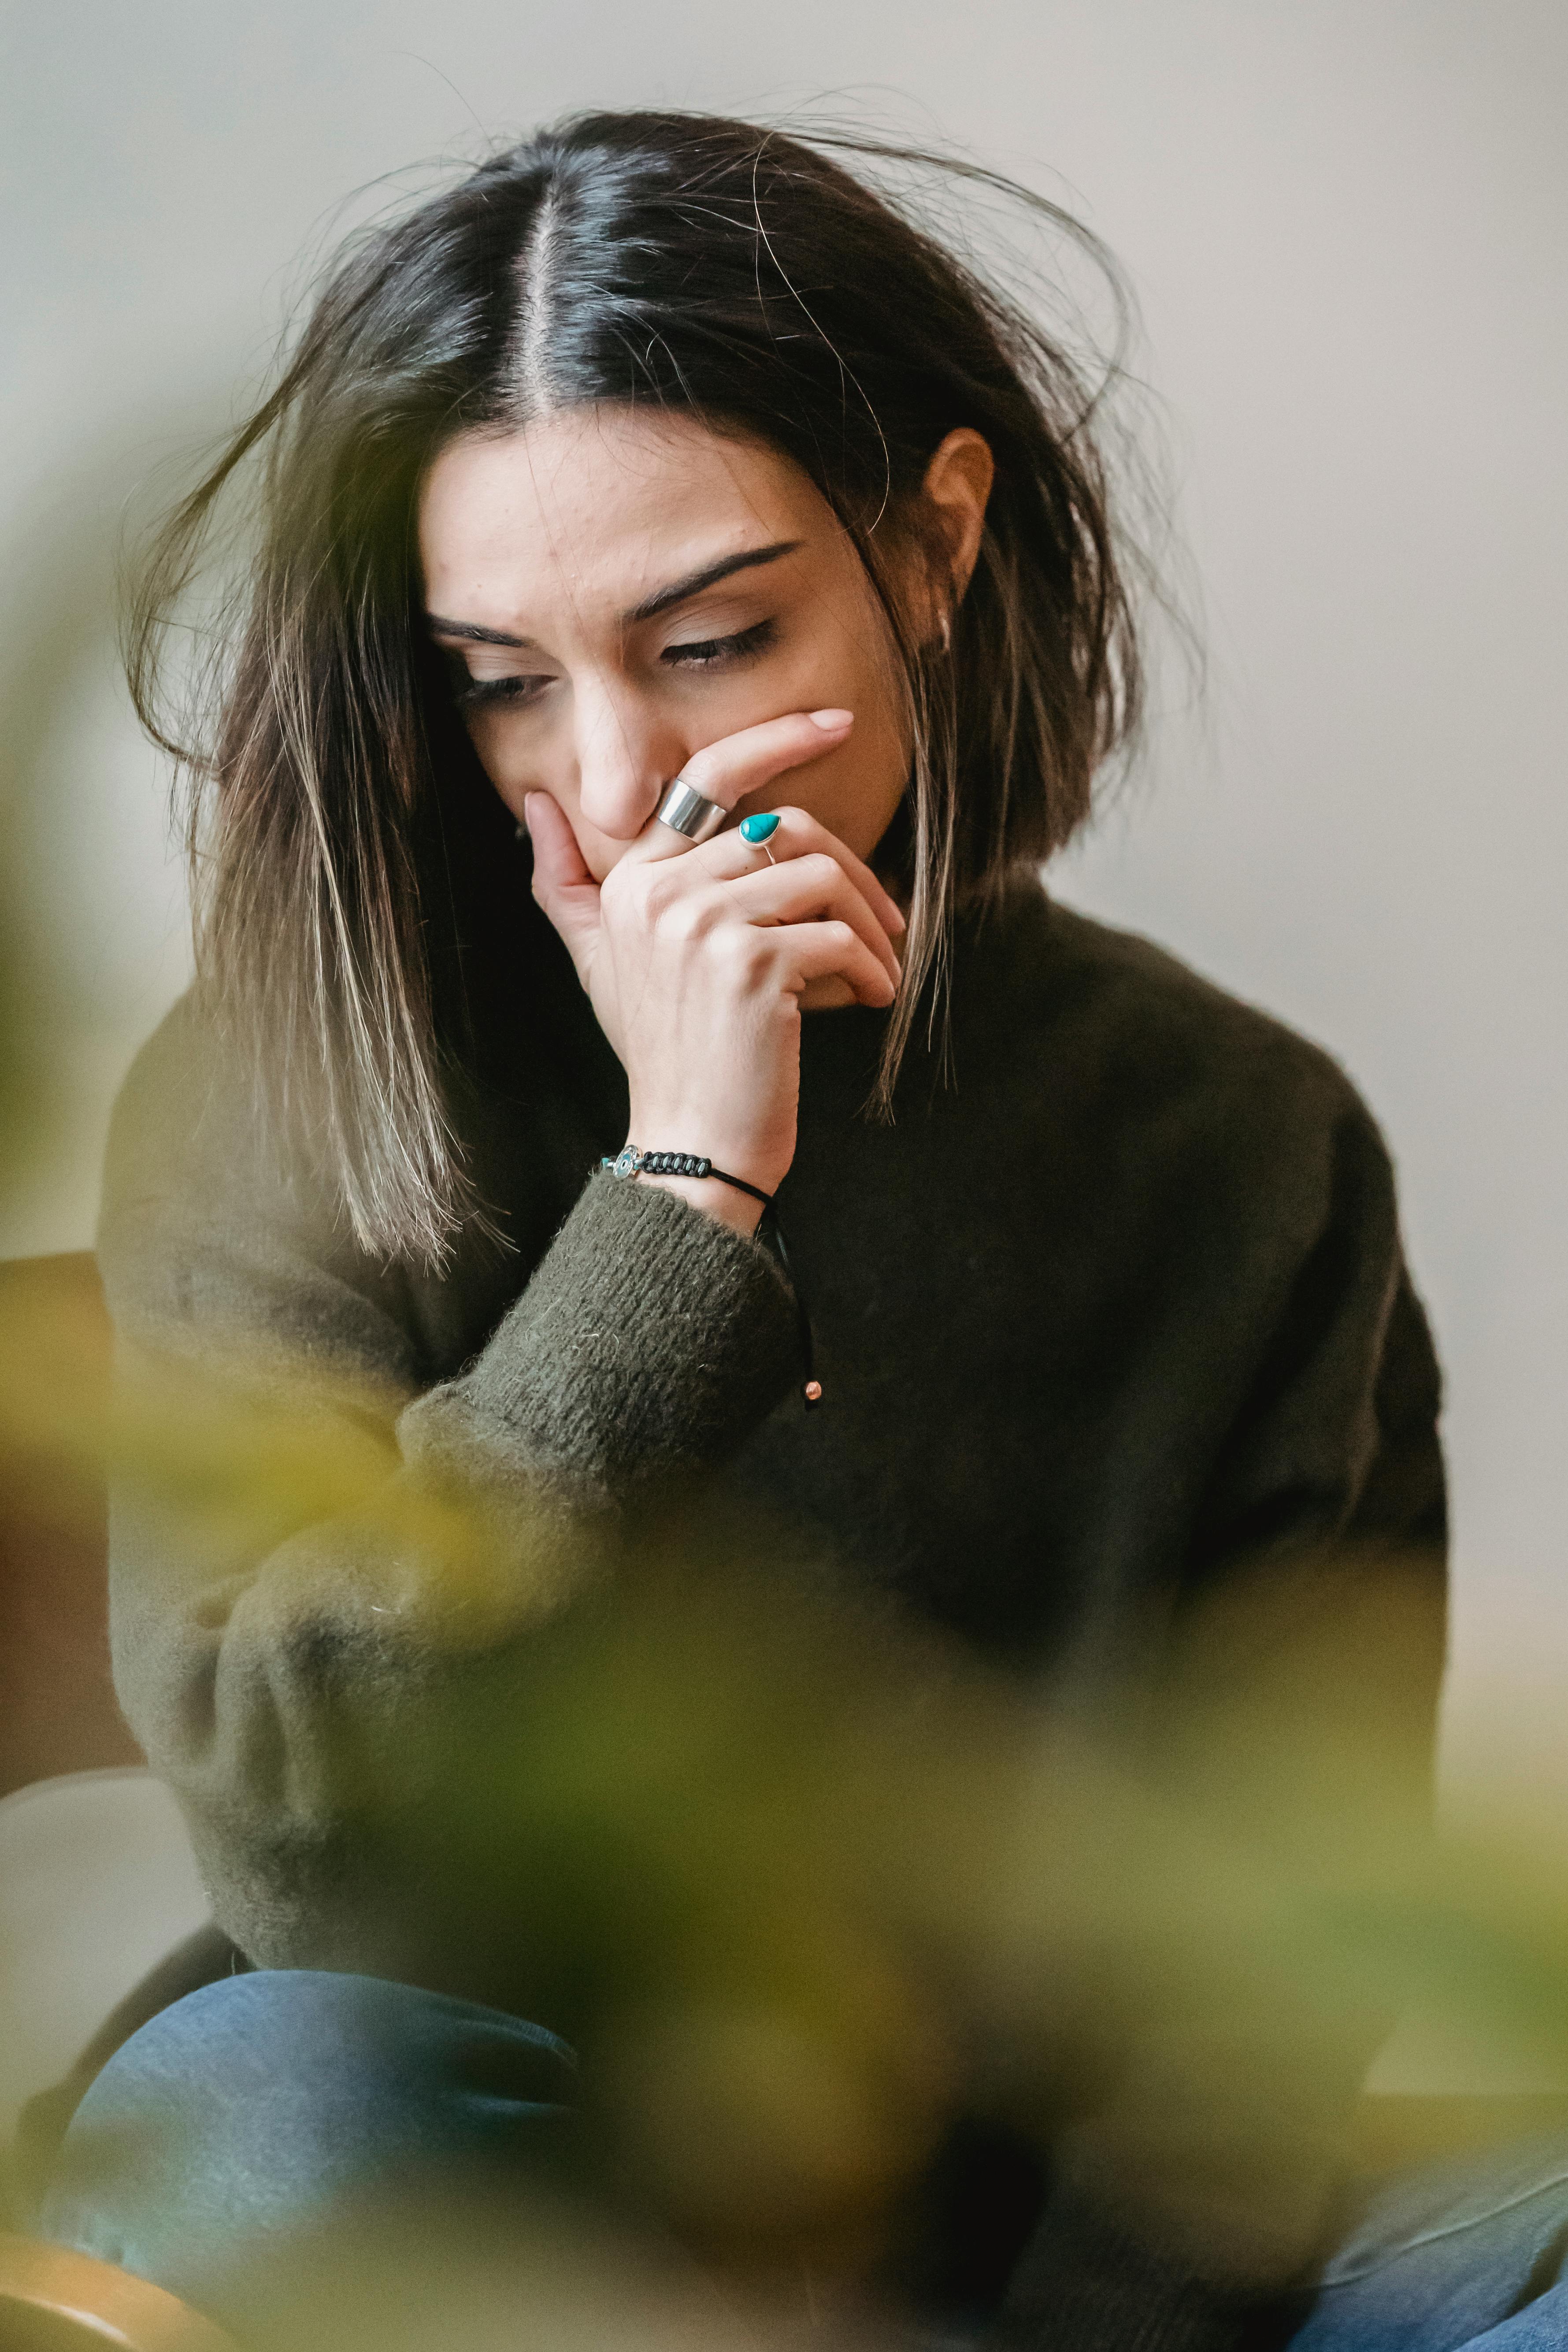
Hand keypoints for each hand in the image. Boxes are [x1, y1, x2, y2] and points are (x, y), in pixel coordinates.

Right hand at [526, 710, 904, 1232]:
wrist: (690, 1145)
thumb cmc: (665, 1053)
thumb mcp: (601, 961)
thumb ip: (569, 881)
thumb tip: (534, 804)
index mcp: (629, 879)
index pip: (708, 776)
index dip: (776, 739)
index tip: (837, 724)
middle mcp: (657, 892)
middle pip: (784, 826)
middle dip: (850, 871)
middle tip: (883, 921)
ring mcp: (702, 928)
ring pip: (819, 876)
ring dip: (867, 924)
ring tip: (875, 967)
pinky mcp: (752, 968)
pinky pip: (836, 935)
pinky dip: (869, 968)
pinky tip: (872, 999)